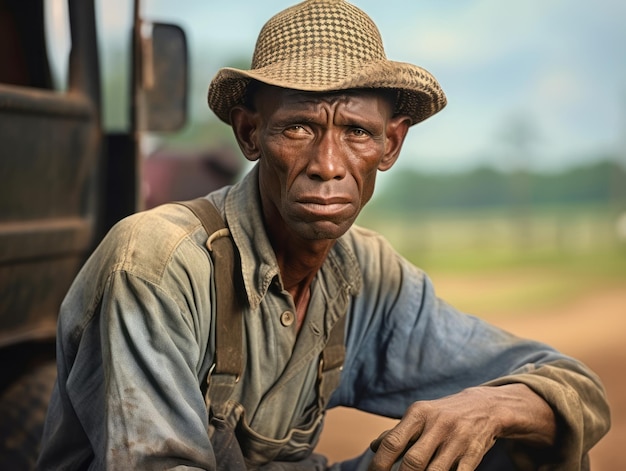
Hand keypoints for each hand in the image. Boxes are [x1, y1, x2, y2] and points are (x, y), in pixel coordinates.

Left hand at [368, 384, 554, 470]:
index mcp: (418, 413)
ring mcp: (457, 440)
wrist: (485, 407)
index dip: (379, 463)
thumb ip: (398, 432)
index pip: (393, 442)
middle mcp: (437, 424)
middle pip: (413, 461)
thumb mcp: (420, 416)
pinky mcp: (473, 453)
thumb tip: (373, 447)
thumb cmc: (443, 415)